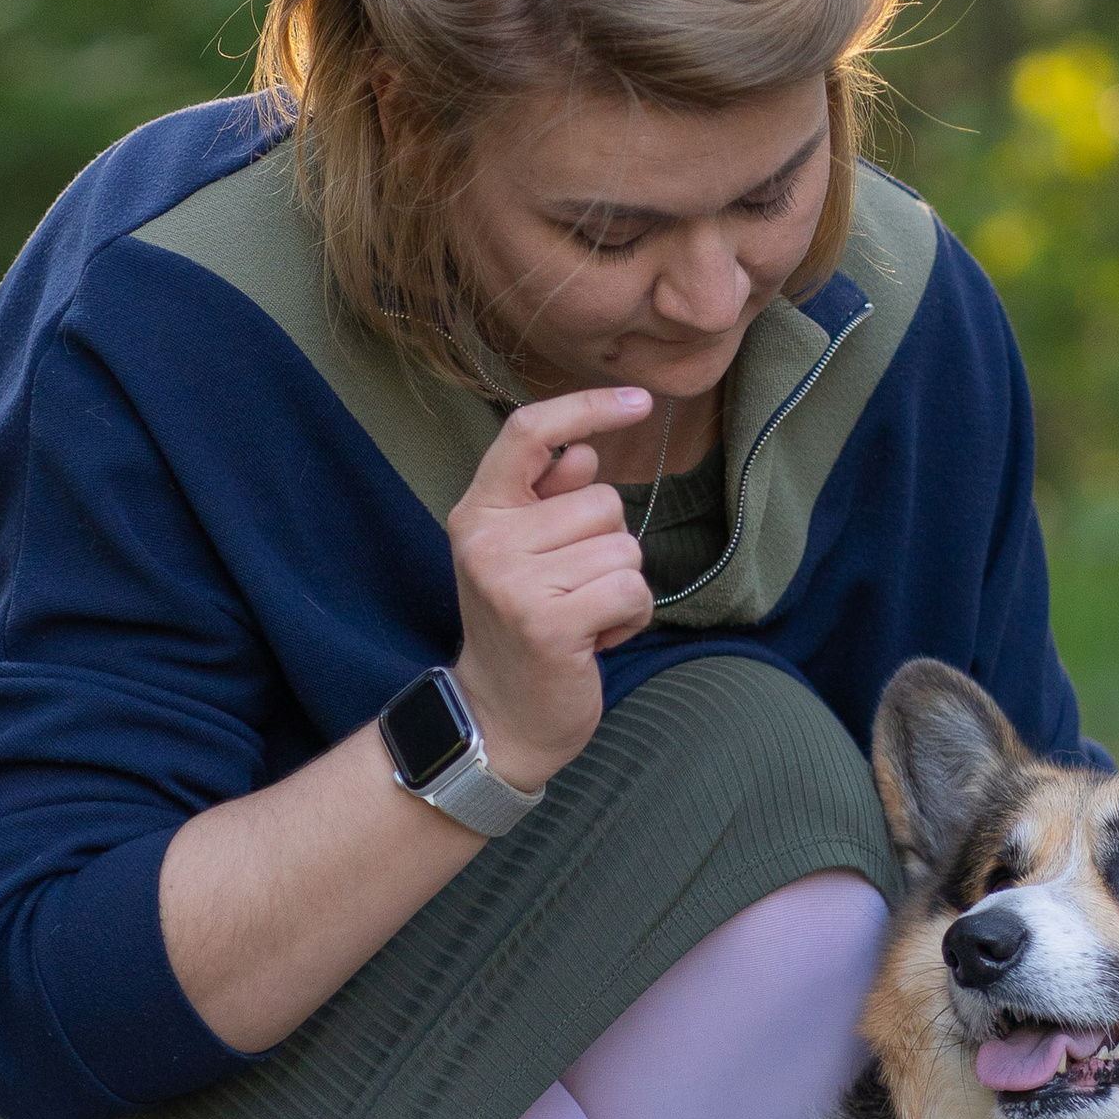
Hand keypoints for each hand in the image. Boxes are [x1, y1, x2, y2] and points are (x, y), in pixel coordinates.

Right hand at [447, 389, 657, 785]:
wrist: (499, 718)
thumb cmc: (522, 626)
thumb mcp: (522, 553)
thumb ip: (548, 498)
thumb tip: (586, 451)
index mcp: (477, 511)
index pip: (529, 431)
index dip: (588, 407)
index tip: (641, 400)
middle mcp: (487, 540)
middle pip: (602, 500)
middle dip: (606, 545)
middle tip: (570, 592)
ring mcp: (514, 582)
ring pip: (624, 547)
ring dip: (620, 587)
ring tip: (580, 618)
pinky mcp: (550, 624)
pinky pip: (632, 589)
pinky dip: (629, 618)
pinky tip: (594, 641)